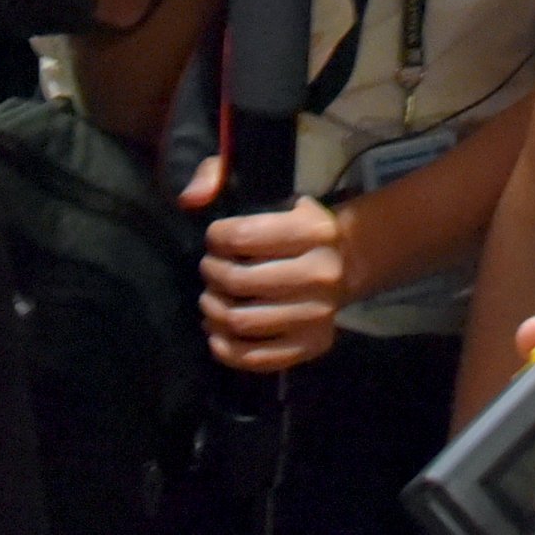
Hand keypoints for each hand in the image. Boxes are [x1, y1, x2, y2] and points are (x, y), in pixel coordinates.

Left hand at [178, 161, 357, 371]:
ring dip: (213, 310)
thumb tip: (188, 199)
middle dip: (212, 274)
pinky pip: (256, 358)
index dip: (215, 238)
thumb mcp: (268, 191)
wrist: (346, 262)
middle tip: (210, 269)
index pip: (242, 236)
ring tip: (211, 298)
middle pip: (239, 282)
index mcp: (314, 230)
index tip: (214, 239)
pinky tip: (216, 332)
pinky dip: (225, 349)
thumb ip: (220, 176)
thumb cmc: (295, 225)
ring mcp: (319, 314)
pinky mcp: (313, 345)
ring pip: (242, 321)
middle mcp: (322, 273)